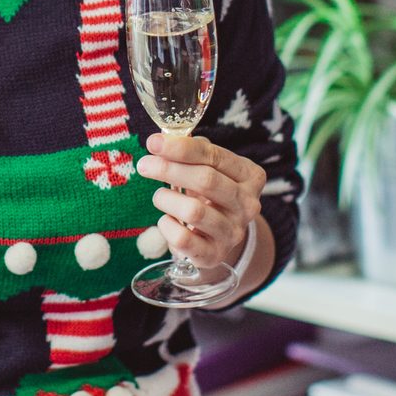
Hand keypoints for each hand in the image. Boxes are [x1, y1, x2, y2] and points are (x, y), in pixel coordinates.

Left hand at [136, 132, 264, 271]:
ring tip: (159, 196)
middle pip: (206, 180)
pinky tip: (166, 220)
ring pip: (194, 211)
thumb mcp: (211, 169)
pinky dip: (167, 226)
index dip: (181, 147)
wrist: (218, 238)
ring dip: (166, 199)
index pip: (214, 156)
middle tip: (145, 165)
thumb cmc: (210, 194)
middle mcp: (248, 205)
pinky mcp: (214, 255)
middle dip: (169, 169)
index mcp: (250, 176)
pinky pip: (183, 239)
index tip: (153, 142)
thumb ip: (194, 152)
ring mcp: (233, 232)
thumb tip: (165, 140)